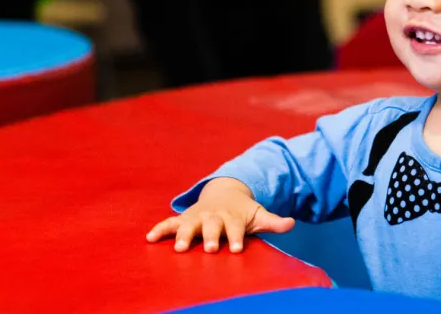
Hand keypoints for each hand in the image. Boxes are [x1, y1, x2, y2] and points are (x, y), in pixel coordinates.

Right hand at [145, 178, 295, 252]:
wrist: (226, 191)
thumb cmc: (243, 211)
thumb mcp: (259, 214)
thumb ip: (274, 221)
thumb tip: (292, 223)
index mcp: (233, 217)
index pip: (236, 228)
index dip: (237, 238)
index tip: (237, 249)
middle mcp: (214, 216)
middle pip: (213, 227)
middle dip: (211, 237)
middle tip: (211, 249)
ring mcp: (198, 216)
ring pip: (189, 225)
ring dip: (184, 235)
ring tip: (178, 249)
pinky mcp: (184, 218)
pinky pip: (170, 223)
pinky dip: (159, 229)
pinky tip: (148, 238)